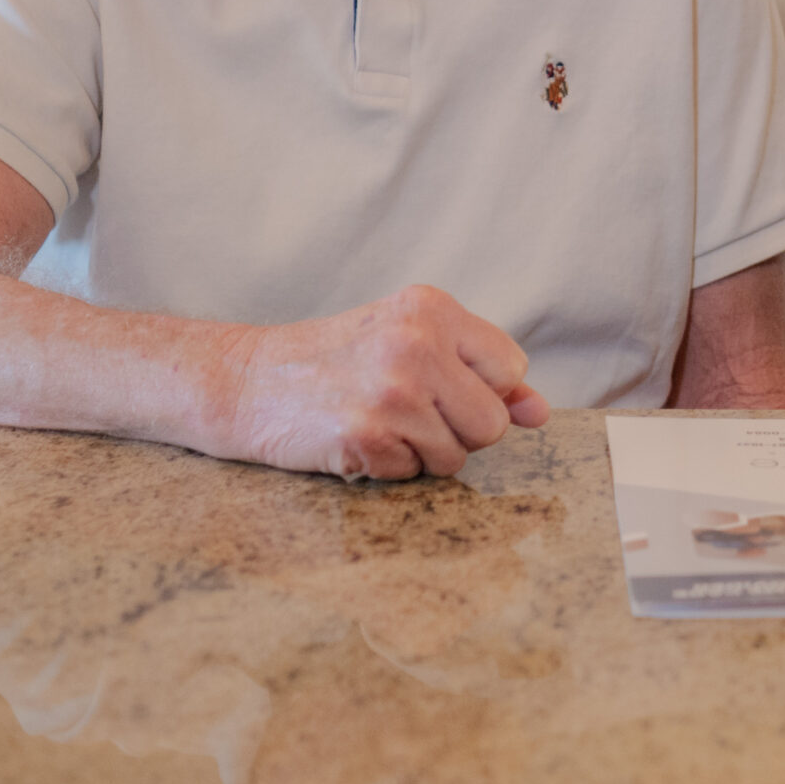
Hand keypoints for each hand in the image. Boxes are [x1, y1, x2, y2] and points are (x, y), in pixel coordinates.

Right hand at [218, 285, 551, 479]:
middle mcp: (417, 344)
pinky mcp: (368, 436)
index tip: (440, 386)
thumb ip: (478, 372)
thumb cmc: (333, 362)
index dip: (481, 390)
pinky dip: (389, 467)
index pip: (510, 368)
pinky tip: (357, 438)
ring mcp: (393, 391)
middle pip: (492, 421)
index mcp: (432, 309)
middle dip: (458, 430)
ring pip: (458, 456)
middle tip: (407, 410)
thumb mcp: (408, 343)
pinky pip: (414, 474)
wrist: (245, 381)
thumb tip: (539, 411)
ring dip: (422, 453)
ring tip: (379, 422)